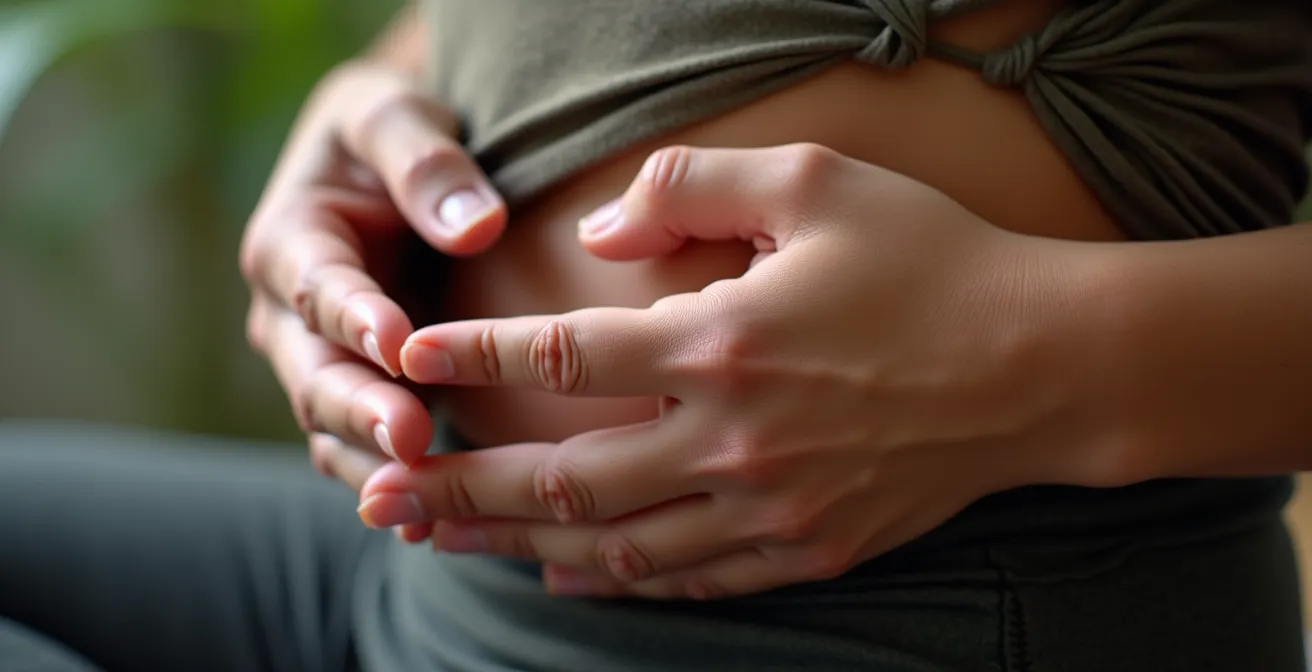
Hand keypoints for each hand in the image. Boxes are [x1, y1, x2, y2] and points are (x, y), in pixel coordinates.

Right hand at [239, 62, 505, 506]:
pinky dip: (392, 484)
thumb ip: (427, 164)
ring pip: (333, 426)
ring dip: (372, 462)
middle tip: (409, 437)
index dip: (354, 316)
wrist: (390, 166)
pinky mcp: (363, 394)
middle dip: (360, 408)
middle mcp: (293, 315)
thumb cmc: (393, 134)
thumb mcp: (398, 117)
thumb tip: (478, 226)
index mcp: (291, 240)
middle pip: (315, 372)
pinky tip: (430, 527)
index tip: (398, 343)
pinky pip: (364, 448)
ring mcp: (323, 363)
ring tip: (417, 505)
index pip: (318, 286)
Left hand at [352, 144, 1093, 597]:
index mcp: (722, 341)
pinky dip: (617, 580)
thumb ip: (693, 187)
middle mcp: (732, 437)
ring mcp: (769, 506)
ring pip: (612, 545)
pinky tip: (566, 574)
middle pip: (560, 477)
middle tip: (379, 494)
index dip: (473, 356)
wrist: (1045, 366)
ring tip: (444, 543)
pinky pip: (689, 578)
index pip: (561, 356)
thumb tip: (601, 233)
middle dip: (458, 488)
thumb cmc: (933, 260)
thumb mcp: (817, 181)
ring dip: (516, 546)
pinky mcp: (808, 547)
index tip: (408, 354)